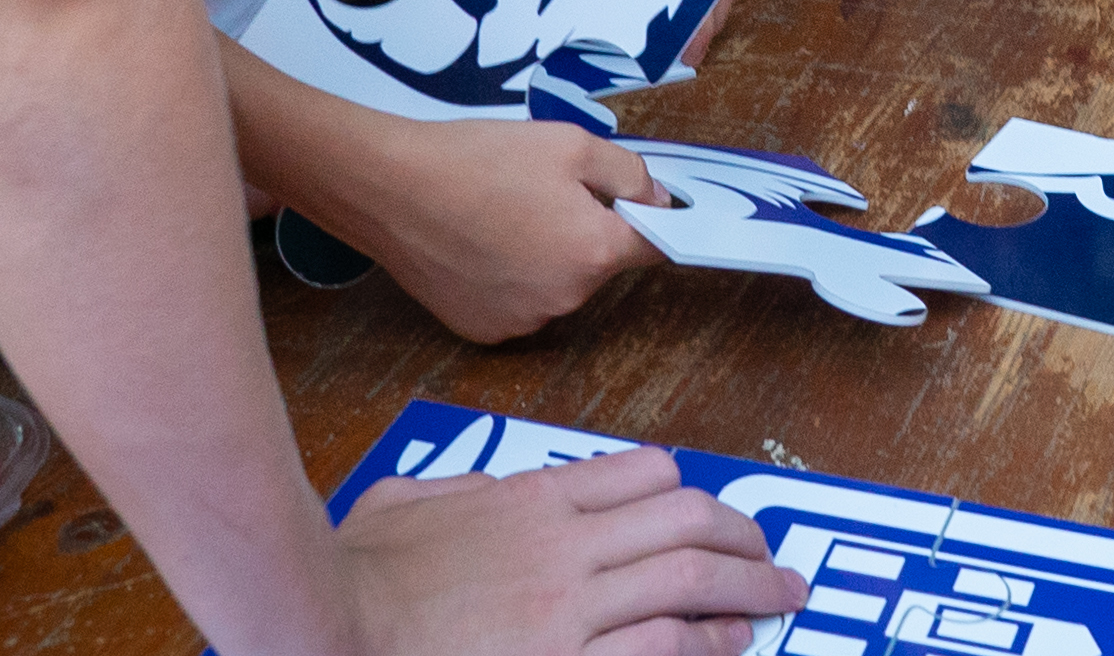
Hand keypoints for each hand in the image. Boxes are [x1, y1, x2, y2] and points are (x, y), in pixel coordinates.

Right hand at [335, 446, 805, 655]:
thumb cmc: (354, 578)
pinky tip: (729, 643)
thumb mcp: (403, 504)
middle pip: (685, 522)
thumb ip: (455, 491)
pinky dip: (705, 642)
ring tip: (781, 598)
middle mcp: (562, 545)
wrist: (333, 632)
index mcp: (527, 500)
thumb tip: (482, 490)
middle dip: (743, 539)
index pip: (639, 475)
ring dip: (747, 588)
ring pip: (689, 581)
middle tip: (774, 559)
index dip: (688, 491)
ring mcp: (568, 608)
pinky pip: (659, 646)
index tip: (710, 512)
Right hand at [355, 117, 664, 343]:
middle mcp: (566, 298)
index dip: (651, 221)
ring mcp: (524, 321)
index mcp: (593, 251)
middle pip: (597, 263)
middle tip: (540, 192)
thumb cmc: (474, 161)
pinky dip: (508, 280)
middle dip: (583, 230)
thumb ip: (628, 174)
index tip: (642, 207)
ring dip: (545, 257)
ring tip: (499, 215)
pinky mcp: (486, 331)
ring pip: (557, 285)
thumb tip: (657, 200)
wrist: (392, 188)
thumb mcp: (569, 143)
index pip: (654, 247)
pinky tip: (478, 245)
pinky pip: (518, 304)